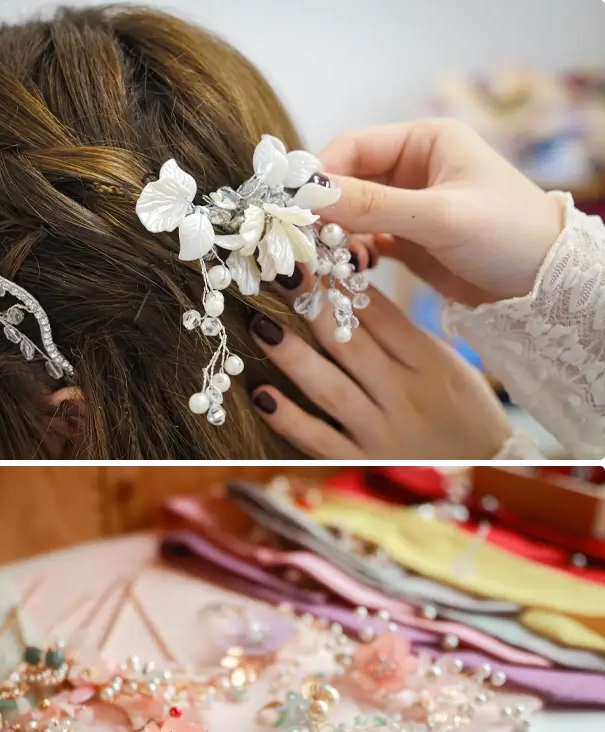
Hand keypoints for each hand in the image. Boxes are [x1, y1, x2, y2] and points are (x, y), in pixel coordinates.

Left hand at [249, 283, 511, 461]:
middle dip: (311, 305)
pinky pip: (319, 441)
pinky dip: (289, 421)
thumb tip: (343, 284)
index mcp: (427, 360)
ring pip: (330, 390)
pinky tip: (261, 396)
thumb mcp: (441, 356)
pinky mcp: (362, 460)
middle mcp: (402, 395)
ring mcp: (380, 431)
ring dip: (293, 357)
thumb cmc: (459, 400)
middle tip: (278, 273)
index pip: (377, 314)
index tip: (307, 254)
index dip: (338, 282)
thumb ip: (397, 328)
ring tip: (262, 326)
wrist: (486, 460)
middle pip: (350, 344)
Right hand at [318, 119, 564, 304]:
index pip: (354, 148)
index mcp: (425, 142)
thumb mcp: (439, 215)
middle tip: (304, 241)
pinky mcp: (408, 242)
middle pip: (348, 182)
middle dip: (325, 211)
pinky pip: (365, 242)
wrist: (543, 284)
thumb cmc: (506, 233)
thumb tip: (310, 195)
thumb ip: (374, 205)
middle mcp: (413, 169)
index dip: (321, 174)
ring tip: (328, 260)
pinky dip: (352, 255)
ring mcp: (408, 207)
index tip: (295, 207)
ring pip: (353, 215)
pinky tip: (350, 270)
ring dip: (336, 236)